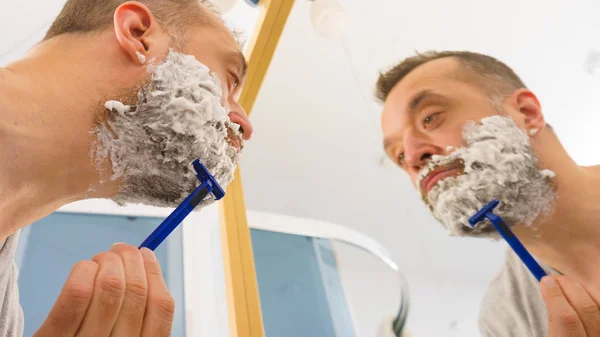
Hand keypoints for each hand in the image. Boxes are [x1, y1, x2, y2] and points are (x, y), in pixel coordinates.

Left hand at [34, 243, 174, 336]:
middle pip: (135, 292)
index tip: (146, 253)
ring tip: (99, 260)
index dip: (155, 273)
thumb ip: (134, 312)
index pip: (162, 306)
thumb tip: (144, 260)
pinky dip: (84, 270)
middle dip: (130, 258)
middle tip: (119, 249)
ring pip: (110, 288)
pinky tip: (83, 268)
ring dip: (107, 261)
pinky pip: (76, 296)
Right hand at [541, 276, 599, 336]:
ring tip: (571, 286)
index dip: (555, 296)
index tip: (546, 281)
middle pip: (587, 308)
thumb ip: (554, 315)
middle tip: (556, 278)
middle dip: (569, 286)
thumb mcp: (554, 336)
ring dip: (584, 289)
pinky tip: (585, 294)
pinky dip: (595, 296)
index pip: (567, 318)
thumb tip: (547, 284)